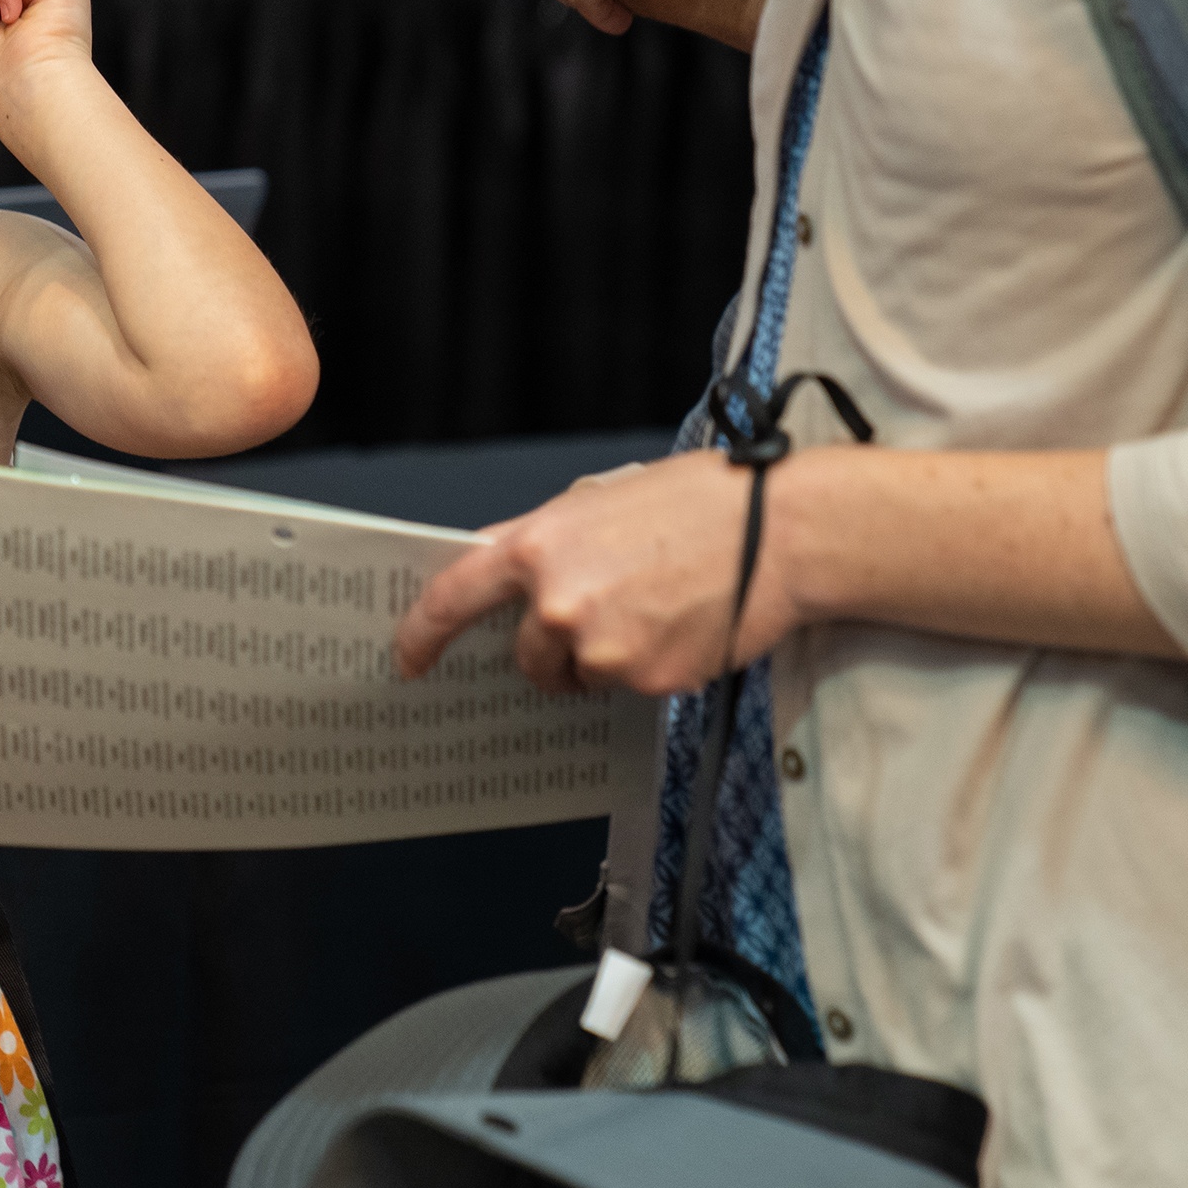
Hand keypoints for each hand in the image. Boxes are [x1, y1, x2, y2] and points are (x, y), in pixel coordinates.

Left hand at [395, 451, 799, 697]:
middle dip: (553, 648)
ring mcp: (602, 648)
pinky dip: (651, 665)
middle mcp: (557, 604)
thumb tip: (511, 578)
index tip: (408, 659)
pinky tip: (684, 625)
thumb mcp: (598, 500)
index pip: (451, 599)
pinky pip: (630, 687)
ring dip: (604, 657)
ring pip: (581, 675)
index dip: (420, 636)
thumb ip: (544, 542)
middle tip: (604, 614)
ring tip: (656, 607)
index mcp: (536, 546)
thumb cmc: (695, 502)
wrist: (779, 530)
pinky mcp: (648, 680)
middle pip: (526, 657)